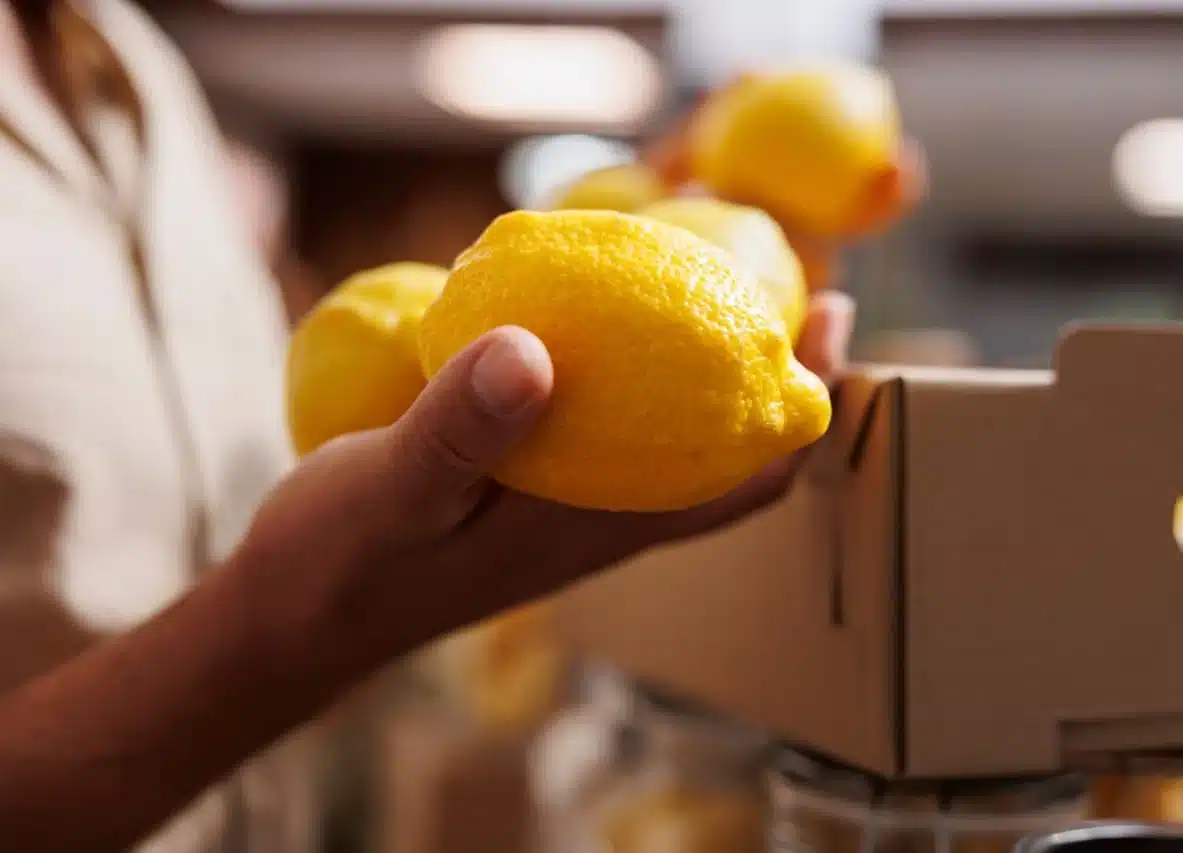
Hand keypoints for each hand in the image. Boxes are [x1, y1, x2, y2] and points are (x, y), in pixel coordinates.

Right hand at [236, 292, 853, 666]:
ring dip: (709, 366)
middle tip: (791, 270)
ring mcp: (568, 506)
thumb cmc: (347, 559)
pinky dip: (632, 372)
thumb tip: (535, 350)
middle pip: (730, 448)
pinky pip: (608, 427)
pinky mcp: (525, 491)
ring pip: (673, 435)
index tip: (831, 313)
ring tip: (709, 275)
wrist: (296, 613)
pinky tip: (595, 320)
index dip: (804, 405)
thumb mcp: (397, 488)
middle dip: (775, 367)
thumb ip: (461, 426)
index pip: (746, 477)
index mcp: (601, 524)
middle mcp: (604, 517)